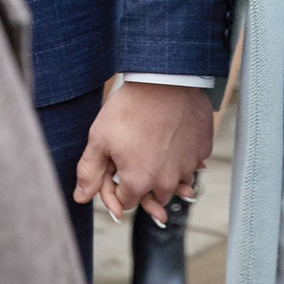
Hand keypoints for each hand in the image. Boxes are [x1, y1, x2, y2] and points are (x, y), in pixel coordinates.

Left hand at [73, 81, 212, 226]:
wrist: (164, 81)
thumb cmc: (129, 109)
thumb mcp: (99, 139)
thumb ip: (89, 173)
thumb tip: (81, 197)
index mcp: (139, 183)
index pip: (126, 202)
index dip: (117, 190)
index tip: (116, 171)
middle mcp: (167, 182)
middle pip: (154, 197)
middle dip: (144, 186)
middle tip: (137, 161)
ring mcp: (188, 166)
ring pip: (177, 182)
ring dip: (167, 175)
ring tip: (157, 154)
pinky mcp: (203, 150)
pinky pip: (194, 162)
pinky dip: (185, 157)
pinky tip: (176, 143)